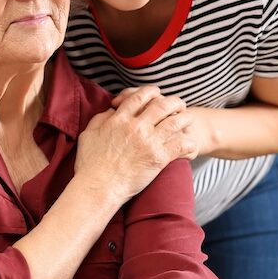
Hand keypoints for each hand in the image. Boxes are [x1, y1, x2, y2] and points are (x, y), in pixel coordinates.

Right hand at [76, 86, 195, 204]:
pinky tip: (188, 143)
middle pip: (162, 105)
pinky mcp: (159, 158)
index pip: (139, 97)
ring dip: (185, 118)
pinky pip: (182, 144)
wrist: (99, 186)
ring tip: (187, 119)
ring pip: (176, 121)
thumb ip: (100, 119)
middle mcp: (136, 127)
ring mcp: (149, 142)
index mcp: (119, 120)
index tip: (156, 93)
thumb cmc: (90, 163)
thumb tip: (112, 111)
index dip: (150, 91)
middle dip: (173, 101)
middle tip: (177, 104)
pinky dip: (189, 142)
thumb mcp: (89, 135)